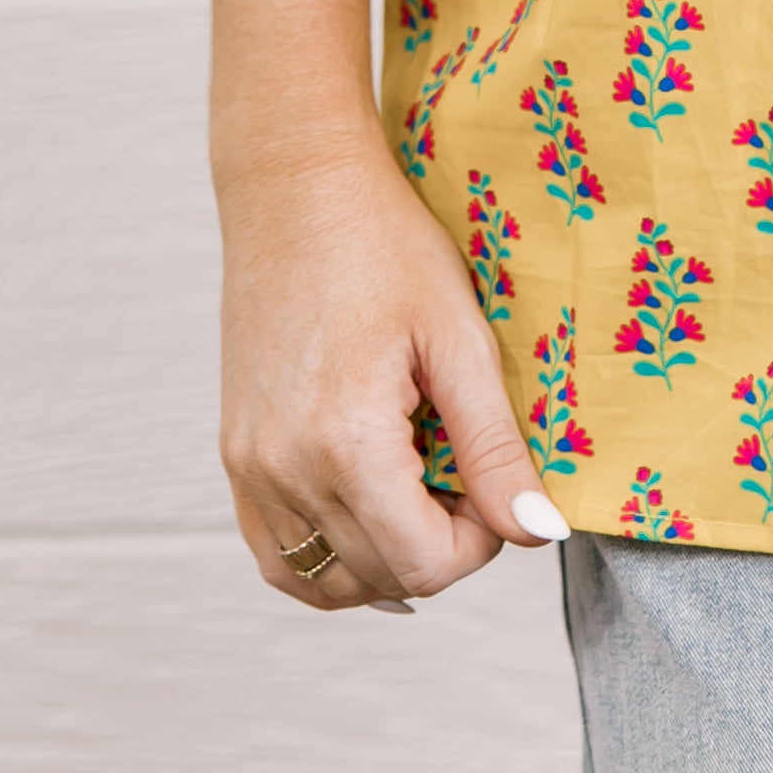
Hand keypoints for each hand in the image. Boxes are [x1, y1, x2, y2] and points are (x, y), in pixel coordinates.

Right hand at [215, 128, 564, 611]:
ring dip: (384, 559)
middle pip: (380, 578)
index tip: (491, 483)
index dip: (479, 542)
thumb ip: (495, 449)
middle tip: (460, 470)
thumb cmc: (384, 245)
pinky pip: (277, 556)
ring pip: (325, 582)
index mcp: (347, 442)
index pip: (425, 566)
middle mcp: (284, 469)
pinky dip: (328, 557)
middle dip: (437, 546)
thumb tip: (538, 532)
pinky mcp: (235, 458)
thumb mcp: (459, 340)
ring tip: (416, 485)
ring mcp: (249, 468)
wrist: (296, 189)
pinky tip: (368, 512)